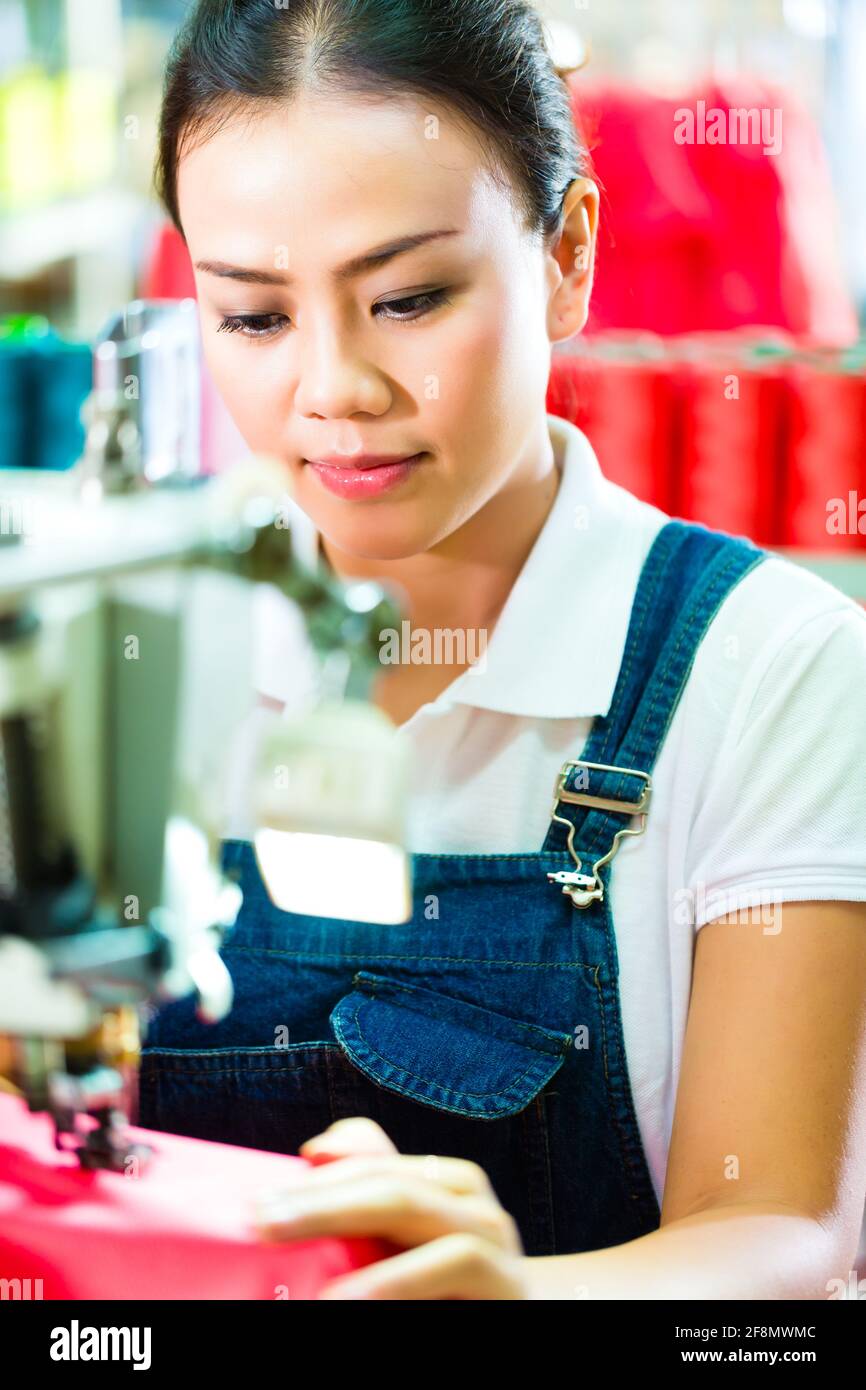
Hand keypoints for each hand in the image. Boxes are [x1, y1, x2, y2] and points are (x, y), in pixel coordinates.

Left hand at [254, 1117, 528, 1298]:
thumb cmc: (443, 1298)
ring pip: (414, 1204)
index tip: (262, 1195)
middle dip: (318, 1198)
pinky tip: (350, 1297)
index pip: (374, 1156)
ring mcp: (495, 1240)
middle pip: (387, 1179)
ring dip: (345, 1220)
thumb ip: (365, 1199)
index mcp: (442, 1183)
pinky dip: (398, 1277)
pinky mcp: (504, 1284)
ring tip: (290, 1246)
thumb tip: (316, 1151)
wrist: (516, 1326)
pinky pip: (454, 1261)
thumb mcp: (399, 1250)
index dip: (320, 1167)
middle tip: (262, 1221)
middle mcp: (472, 1202)